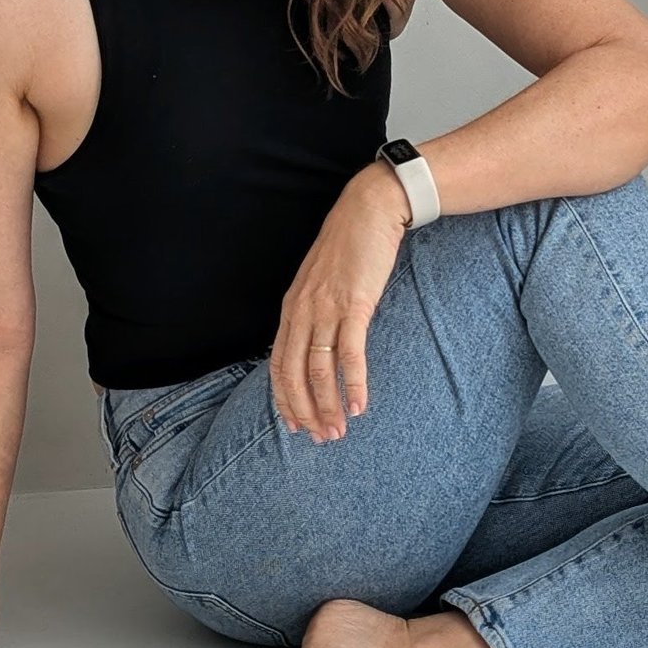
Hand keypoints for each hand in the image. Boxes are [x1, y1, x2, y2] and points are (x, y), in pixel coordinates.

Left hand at [270, 161, 408, 442]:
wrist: (370, 209)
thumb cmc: (349, 246)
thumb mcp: (321, 281)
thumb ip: (315, 311)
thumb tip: (320, 343)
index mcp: (292, 307)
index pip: (277, 363)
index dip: (283, 398)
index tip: (293, 425)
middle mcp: (302, 310)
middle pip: (293, 373)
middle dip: (305, 410)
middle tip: (319, 438)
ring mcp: (326, 307)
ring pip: (318, 369)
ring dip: (328, 405)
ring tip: (339, 430)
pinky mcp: (355, 304)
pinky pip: (350, 353)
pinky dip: (353, 383)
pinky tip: (360, 404)